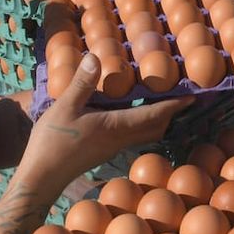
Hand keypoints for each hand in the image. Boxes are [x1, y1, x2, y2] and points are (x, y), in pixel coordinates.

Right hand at [15, 53, 193, 199]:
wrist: (41, 177)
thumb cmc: (52, 142)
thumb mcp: (65, 107)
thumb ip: (82, 83)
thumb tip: (97, 57)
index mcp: (116, 127)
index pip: (154, 115)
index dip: (174, 105)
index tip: (192, 96)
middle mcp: (119, 139)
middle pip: (155, 127)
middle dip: (171, 113)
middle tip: (180, 95)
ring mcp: (112, 147)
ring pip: (144, 133)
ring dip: (155, 118)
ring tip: (159, 99)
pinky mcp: (103, 150)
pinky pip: (130, 135)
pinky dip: (139, 121)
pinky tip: (128, 110)